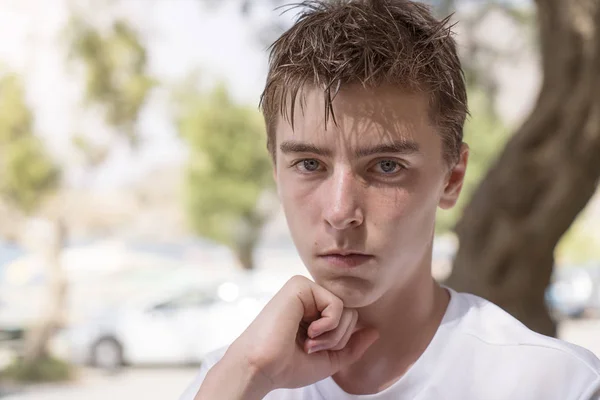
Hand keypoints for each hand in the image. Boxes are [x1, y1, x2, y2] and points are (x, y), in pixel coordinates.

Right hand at [224, 275, 378, 390]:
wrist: (262, 367)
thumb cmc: (287, 366)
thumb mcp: (328, 360)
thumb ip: (352, 346)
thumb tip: (375, 331)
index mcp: (313, 311)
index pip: (349, 320)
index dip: (339, 342)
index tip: (313, 351)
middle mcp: (309, 297)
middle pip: (351, 313)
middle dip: (337, 339)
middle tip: (310, 347)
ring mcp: (304, 289)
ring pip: (346, 309)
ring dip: (332, 335)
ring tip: (307, 342)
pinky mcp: (300, 285)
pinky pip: (337, 304)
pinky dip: (328, 325)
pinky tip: (308, 331)